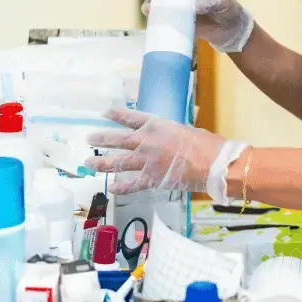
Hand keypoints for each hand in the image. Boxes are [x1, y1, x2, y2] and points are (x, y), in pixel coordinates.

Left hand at [85, 108, 248, 200]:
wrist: (212, 162)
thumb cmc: (207, 144)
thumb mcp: (187, 130)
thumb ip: (174, 134)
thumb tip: (173, 139)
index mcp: (157, 125)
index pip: (131, 117)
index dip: (116, 114)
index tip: (104, 112)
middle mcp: (146, 141)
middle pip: (118, 139)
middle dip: (101, 139)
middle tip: (89, 138)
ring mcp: (146, 161)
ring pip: (118, 162)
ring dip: (102, 163)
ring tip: (88, 163)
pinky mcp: (150, 179)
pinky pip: (131, 185)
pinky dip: (121, 188)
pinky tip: (112, 189)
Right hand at [142, 0, 254, 52]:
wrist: (230, 30)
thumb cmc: (228, 9)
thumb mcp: (221, 2)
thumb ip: (209, 2)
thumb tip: (194, 7)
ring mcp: (177, 7)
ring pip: (157, 2)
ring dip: (149, 3)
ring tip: (147, 8)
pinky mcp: (177, 21)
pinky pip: (161, 18)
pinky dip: (154, 18)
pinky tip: (150, 20)